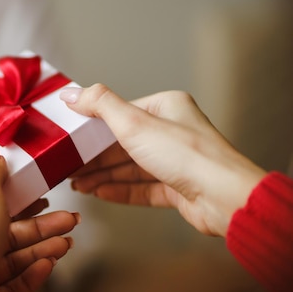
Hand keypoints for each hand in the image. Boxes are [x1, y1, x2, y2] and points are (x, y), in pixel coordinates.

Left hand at [0, 149, 79, 291]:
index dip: (22, 202)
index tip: (44, 198)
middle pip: (12, 234)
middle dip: (44, 227)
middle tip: (70, 221)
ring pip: (16, 260)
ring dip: (43, 249)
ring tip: (67, 243)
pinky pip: (15, 284)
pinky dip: (33, 274)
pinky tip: (49, 265)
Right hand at [60, 84, 266, 236]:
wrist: (224, 197)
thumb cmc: (189, 156)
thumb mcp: (134, 123)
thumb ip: (100, 106)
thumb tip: (71, 93)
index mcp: (166, 108)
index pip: (120, 115)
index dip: (91, 128)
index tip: (69, 138)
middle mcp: (171, 133)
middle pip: (122, 144)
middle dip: (94, 157)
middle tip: (68, 166)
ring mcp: (174, 162)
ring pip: (130, 168)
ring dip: (102, 175)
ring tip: (78, 183)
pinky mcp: (176, 188)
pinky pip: (141, 188)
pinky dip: (119, 190)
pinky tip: (99, 193)